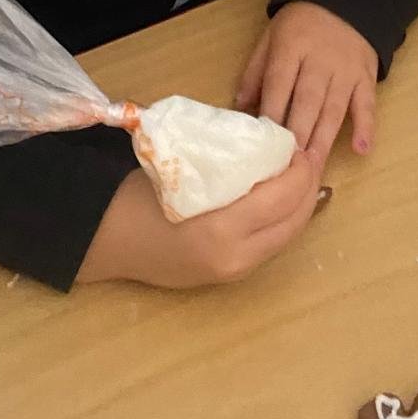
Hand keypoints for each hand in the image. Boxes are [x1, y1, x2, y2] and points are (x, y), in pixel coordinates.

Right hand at [77, 150, 322, 286]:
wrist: (108, 241)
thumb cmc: (138, 196)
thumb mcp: (185, 168)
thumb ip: (228, 161)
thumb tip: (266, 141)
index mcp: (222, 229)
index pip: (282, 198)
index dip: (301, 170)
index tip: (301, 145)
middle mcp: (235, 257)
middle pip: (293, 222)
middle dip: (309, 188)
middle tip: (308, 157)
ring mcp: (232, 272)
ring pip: (286, 238)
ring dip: (300, 206)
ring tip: (300, 176)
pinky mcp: (228, 278)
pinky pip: (270, 247)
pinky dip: (283, 222)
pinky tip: (281, 201)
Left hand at [234, 1, 377, 164]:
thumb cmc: (300, 25)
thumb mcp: (271, 37)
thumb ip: (256, 71)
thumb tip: (241, 109)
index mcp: (291, 48)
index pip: (279, 83)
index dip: (272, 112)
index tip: (265, 144)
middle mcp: (320, 60)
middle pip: (307, 100)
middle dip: (298, 133)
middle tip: (289, 167)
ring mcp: (346, 69)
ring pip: (334, 108)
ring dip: (324, 139)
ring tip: (314, 167)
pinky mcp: (366, 76)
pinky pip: (367, 103)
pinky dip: (366, 126)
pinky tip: (361, 149)